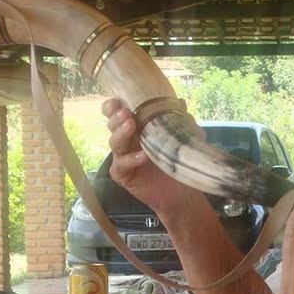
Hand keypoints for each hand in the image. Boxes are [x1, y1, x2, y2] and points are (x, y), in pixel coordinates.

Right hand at [103, 98, 195, 213]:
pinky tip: (142, 156)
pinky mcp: (123, 175)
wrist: (180, 192)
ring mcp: (122, 158)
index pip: (117, 114)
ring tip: (131, 125)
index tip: (118, 101)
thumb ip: (179, 122)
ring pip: (114, 143)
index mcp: (135, 129)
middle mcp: (126, 141)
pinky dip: (131, 159)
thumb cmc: (175, 163)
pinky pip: (122, 165)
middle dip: (116, 118)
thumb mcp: (180, 140)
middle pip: (112, 126)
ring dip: (121, 133)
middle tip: (126, 113)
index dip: (113, 107)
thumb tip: (181, 102)